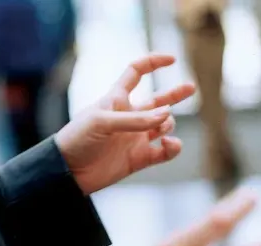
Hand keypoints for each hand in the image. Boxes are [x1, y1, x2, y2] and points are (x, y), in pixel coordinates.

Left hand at [54, 54, 194, 194]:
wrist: (68, 172)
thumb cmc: (78, 139)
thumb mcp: (103, 122)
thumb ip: (136, 119)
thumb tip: (168, 114)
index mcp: (116, 99)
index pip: (136, 72)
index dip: (152, 63)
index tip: (171, 59)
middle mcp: (129, 116)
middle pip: (157, 100)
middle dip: (175, 94)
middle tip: (192, 87)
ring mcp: (135, 138)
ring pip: (164, 126)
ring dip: (169, 124)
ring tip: (162, 129)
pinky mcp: (139, 158)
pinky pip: (164, 152)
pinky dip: (172, 148)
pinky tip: (169, 145)